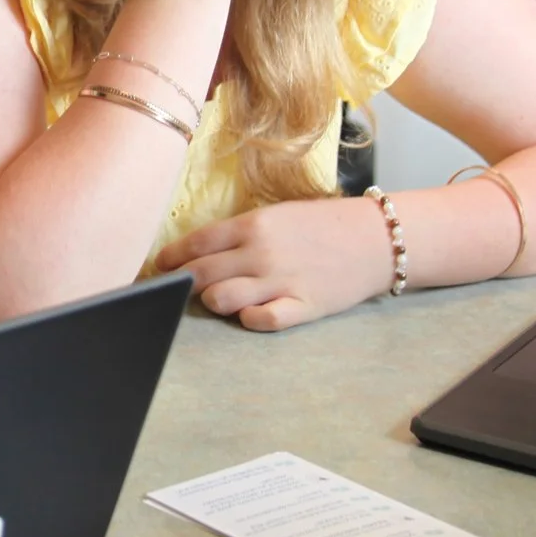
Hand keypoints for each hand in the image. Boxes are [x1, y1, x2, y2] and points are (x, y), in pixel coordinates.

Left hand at [156, 198, 394, 330]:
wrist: (376, 239)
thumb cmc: (323, 225)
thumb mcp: (278, 215)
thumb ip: (241, 232)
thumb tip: (200, 250)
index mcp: (253, 224)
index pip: (196, 243)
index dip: (171, 258)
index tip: (159, 266)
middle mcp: (261, 253)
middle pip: (201, 274)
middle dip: (181, 283)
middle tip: (174, 289)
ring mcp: (281, 281)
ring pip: (222, 299)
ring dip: (213, 301)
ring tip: (217, 299)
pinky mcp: (302, 307)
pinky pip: (261, 321)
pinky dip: (249, 319)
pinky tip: (250, 313)